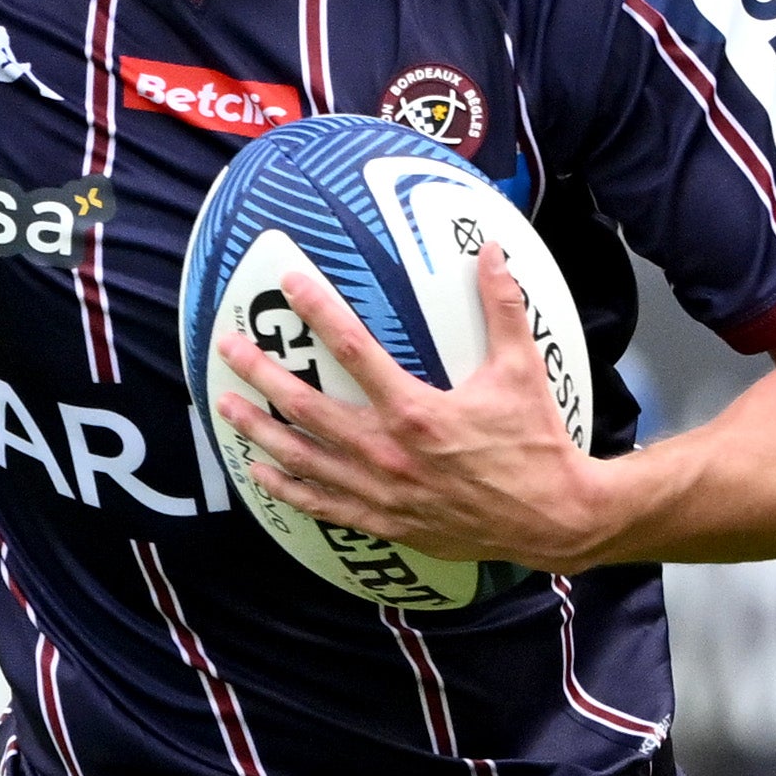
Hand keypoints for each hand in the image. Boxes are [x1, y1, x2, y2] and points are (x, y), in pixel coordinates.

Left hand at [213, 243, 612, 572]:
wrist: (550, 518)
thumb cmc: (534, 444)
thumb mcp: (521, 370)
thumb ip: (502, 309)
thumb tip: (492, 252)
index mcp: (416, 412)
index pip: (353, 351)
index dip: (318, 312)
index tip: (289, 284)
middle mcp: (387, 453)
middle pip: (307, 407)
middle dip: (262, 374)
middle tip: (228, 349)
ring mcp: (380, 493)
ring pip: (303, 458)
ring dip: (258, 431)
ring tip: (225, 406)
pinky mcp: (384, 523)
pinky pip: (322, 504)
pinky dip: (287, 488)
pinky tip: (260, 471)